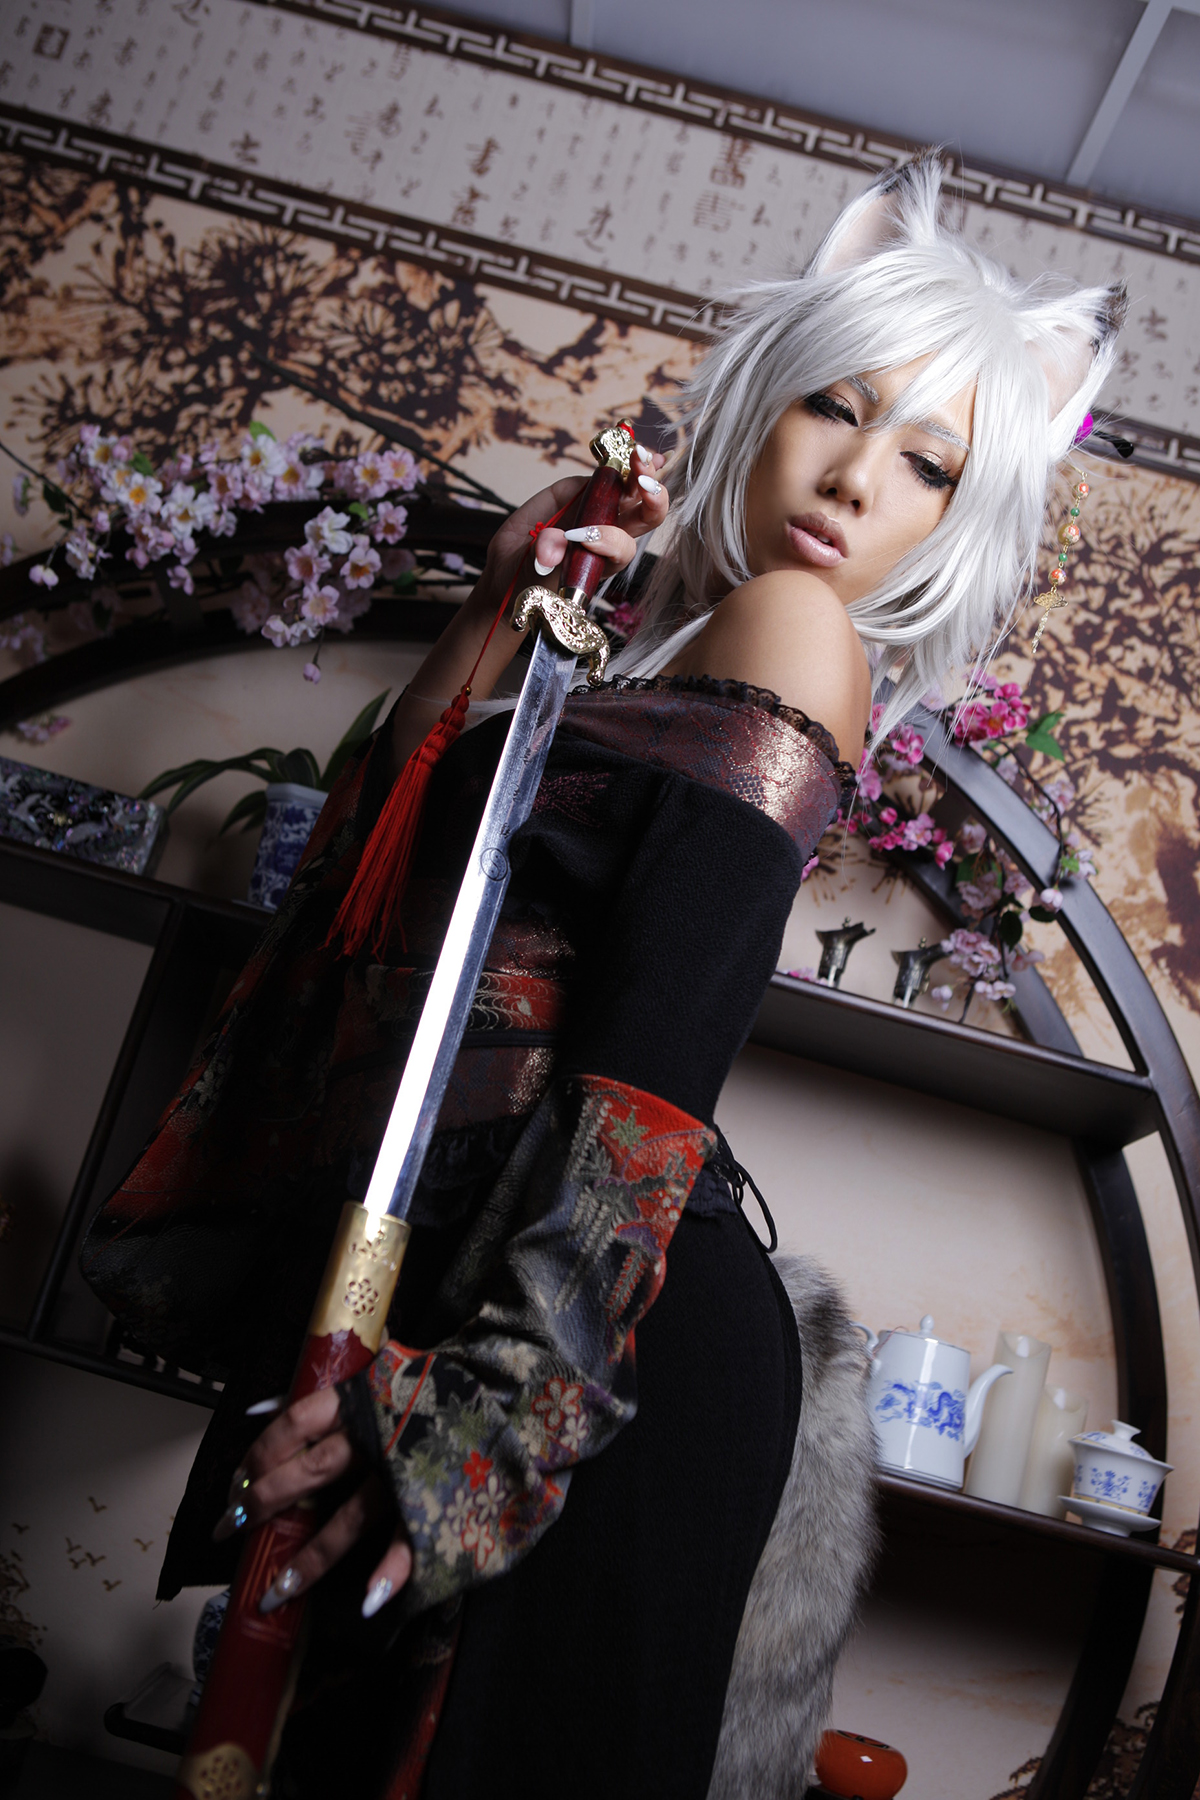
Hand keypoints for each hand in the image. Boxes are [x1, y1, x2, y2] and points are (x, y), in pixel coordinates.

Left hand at [214, 1388, 411, 1620]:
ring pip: (350, 1518)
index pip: (294, 1424)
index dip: (259, 1455)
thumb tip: (256, 1410)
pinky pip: (411, 1538)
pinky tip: (368, 1599)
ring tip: (276, 1591)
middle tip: (231, 1529)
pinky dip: (392, 1570)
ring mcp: (405, 1470)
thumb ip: (321, 1400)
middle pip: (311, 1471)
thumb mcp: (371, 1378)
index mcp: (359, 1401)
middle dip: (266, 1502)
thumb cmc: (421, 1386)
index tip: (235, 1483)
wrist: (490, 1383)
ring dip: (311, 1558)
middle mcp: (377, 1435)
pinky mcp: (434, 1497)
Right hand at [530, 441, 667, 584]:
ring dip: (644, 471)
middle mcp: (613, 533)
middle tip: (644, 482)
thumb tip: (548, 552)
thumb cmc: (531, 573)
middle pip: (646, 517)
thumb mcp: (533, 572)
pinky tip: (636, 445)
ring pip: (637, 490)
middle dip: (652, 499)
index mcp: (604, 560)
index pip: (620, 549)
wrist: (517, 559)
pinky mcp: (590, 487)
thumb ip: (543, 557)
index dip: (608, 540)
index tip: (583, 536)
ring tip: (640, 454)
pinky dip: (628, 458)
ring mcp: (604, 507)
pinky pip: (614, 470)